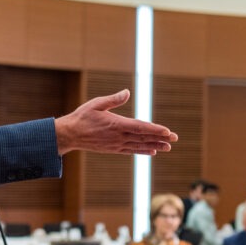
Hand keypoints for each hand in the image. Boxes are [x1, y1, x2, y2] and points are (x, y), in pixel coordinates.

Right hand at [54, 90, 177, 155]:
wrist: (70, 135)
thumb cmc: (82, 116)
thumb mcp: (97, 104)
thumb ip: (113, 99)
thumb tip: (127, 92)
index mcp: (116, 124)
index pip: (140, 127)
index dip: (155, 129)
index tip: (168, 131)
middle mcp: (118, 137)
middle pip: (143, 138)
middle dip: (160, 138)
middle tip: (175, 139)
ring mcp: (116, 144)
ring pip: (140, 146)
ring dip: (155, 146)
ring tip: (168, 147)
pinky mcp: (113, 149)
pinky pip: (131, 151)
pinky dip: (143, 151)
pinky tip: (152, 151)